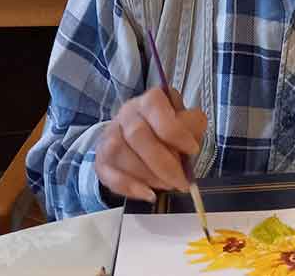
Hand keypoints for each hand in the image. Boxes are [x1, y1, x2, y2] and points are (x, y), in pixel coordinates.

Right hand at [95, 87, 206, 202]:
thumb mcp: (188, 122)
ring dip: (148, 175)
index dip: (175, 132)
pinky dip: (130, 187)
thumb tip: (190, 145)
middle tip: (181, 181)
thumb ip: (192, 127)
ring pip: (120, 153)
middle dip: (163, 163)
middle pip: (137, 135)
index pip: (156, 109)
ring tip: (168, 185)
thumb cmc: (171, 129)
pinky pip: (109, 174)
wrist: (145, 138)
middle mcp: (126, 113)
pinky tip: (149, 194)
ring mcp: (110, 135)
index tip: (193, 150)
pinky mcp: (101, 160)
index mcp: (150, 100)